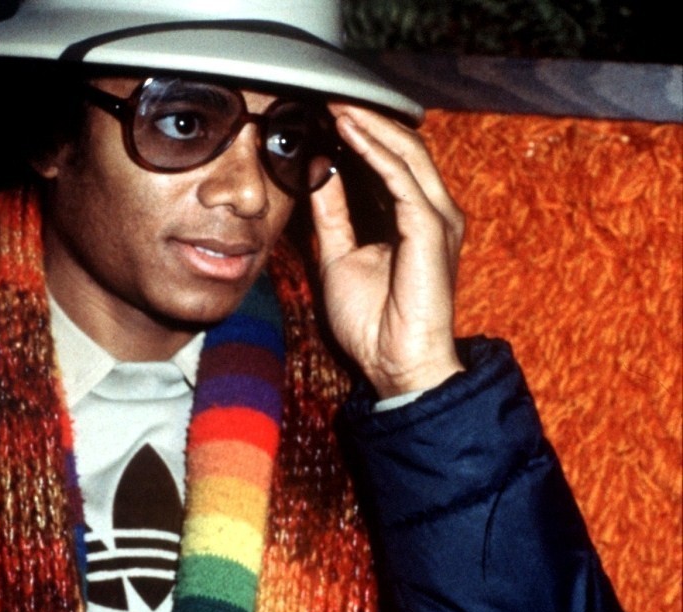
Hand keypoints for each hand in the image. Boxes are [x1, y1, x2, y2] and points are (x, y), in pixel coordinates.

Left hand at [310, 105, 464, 398]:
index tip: (328, 116)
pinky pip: (402, 180)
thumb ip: (333, 214)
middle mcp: (432, 214)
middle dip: (368, 121)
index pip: (393, 163)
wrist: (394, 365)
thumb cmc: (372, 323)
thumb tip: (320, 173)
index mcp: (414, 220)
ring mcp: (437, 220)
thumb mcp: (339, 256)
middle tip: (332, 99)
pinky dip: (376, 153)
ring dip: (371, 127)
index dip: (363, 136)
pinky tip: (351, 134)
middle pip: (404, 150)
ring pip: (407, 155)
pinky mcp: (431, 230)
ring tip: (339, 106)